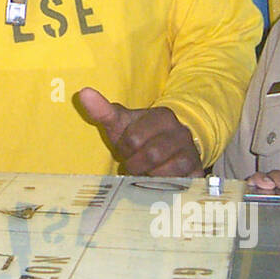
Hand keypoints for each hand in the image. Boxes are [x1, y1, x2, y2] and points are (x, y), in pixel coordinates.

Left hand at [77, 87, 201, 176]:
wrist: (172, 149)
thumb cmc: (141, 136)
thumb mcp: (121, 123)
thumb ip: (103, 111)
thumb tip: (83, 93)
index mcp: (162, 116)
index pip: (133, 138)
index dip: (124, 149)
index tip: (125, 150)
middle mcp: (181, 132)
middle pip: (149, 155)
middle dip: (135, 164)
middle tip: (134, 164)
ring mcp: (191, 152)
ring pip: (163, 171)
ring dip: (148, 176)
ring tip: (146, 172)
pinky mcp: (196, 172)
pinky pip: (176, 184)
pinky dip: (161, 186)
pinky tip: (157, 181)